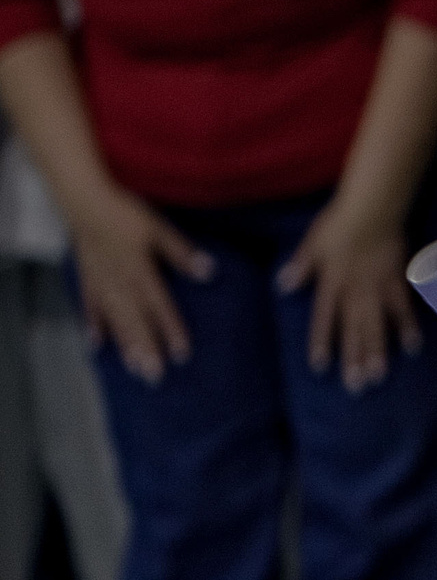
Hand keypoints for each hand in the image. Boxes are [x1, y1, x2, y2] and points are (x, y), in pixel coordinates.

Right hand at [68, 188, 210, 382]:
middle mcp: (120, 283)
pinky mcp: (87, 278)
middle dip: (147, 351)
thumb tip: (210, 272)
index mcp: (141, 272)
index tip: (182, 355)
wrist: (83, 201)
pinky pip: (90, 307)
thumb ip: (182, 253)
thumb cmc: (125, 213)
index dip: (172, 332)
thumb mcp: (159, 229)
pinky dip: (94, 325)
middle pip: (136, 322)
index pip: (161, 308)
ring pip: (115, 321)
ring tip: (135, 369)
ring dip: (126, 345)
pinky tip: (96, 344)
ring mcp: (101, 283)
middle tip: (155, 378)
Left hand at [277, 195, 421, 390]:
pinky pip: (403, 307)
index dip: (323, 342)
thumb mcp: (312, 243)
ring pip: (377, 324)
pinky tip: (411, 346)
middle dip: (354, 358)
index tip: (320, 366)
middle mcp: (354, 291)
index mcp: (331, 283)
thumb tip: (283, 286)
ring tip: (378, 376)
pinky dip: (407, 326)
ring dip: (377, 351)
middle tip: (355, 386)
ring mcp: (377, 288)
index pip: (324, 319)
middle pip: (353, 329)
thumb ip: (301, 266)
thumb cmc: (339, 223)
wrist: (372, 207)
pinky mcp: (397, 281)